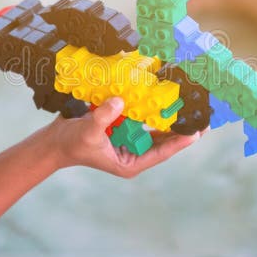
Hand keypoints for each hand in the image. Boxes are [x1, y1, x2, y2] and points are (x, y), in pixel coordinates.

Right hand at [45, 98, 200, 178]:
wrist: (55, 141)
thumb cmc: (71, 143)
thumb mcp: (88, 131)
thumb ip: (104, 117)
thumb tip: (120, 101)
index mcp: (131, 162)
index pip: (162, 151)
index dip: (180, 142)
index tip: (197, 132)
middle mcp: (134, 152)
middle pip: (164, 139)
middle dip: (181, 127)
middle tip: (201, 114)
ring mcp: (130, 139)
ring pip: (156, 128)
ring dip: (169, 115)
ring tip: (188, 103)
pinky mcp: (124, 127)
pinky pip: (142, 117)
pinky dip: (150, 107)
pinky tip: (162, 94)